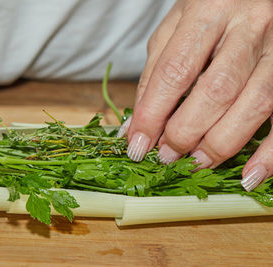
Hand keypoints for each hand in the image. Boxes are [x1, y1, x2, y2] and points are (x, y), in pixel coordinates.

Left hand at [121, 0, 272, 190]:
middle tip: (167, 156)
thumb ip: (153, 75)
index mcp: (207, 11)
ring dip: (220, 144)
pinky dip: (269, 152)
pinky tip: (248, 174)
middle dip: (185, 132)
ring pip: (254, 104)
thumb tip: (134, 128)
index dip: (152, 114)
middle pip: (215, 91)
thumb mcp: (173, 30)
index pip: (174, 71)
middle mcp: (248, 26)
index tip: (138, 145)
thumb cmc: (209, 12)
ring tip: (196, 164)